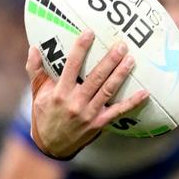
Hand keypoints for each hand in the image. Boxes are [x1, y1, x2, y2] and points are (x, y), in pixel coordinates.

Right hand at [25, 30, 149, 159]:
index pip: (71, 66)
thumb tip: (33, 48)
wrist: (50, 146)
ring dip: (120, 75)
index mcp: (59, 92)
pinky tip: (144, 92)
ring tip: (131, 60)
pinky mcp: (99, 123)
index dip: (80, 49)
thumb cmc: (44, 114)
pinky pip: (118, 112)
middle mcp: (75, 102)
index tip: (89, 33)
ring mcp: (88, 114)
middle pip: (95, 78)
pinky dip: (132, 102)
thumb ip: (35, 70)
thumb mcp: (36, 93)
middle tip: (121, 46)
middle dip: (109, 61)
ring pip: (107, 91)